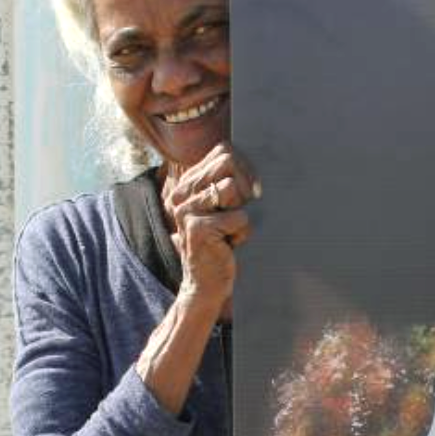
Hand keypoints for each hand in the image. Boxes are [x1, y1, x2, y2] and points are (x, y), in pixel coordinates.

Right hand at [161, 143, 259, 322]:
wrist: (205, 285)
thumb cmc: (221, 244)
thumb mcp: (223, 207)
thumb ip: (229, 180)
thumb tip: (253, 156)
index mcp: (186, 184)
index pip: (223, 151)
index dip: (246, 167)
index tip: (250, 192)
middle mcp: (181, 194)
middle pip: (228, 162)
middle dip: (244, 188)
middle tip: (237, 214)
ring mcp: (186, 210)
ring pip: (233, 189)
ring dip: (241, 214)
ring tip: (228, 232)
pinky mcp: (198, 228)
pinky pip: (240, 218)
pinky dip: (242, 235)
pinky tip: (228, 246)